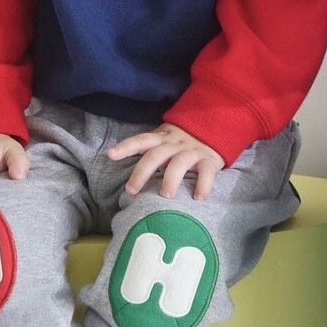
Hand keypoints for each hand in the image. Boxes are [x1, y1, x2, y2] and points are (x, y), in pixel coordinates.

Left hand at [108, 123, 225, 199]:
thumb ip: (151, 152)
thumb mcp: (165, 140)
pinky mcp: (210, 160)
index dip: (126, 146)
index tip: (111, 155)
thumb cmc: (182, 143)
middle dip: (142, 173)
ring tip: (166, 196)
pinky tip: (199, 197)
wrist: (215, 128)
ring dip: (171, 179)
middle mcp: (175, 144)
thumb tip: (127, 176)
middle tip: (132, 190)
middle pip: (155, 155)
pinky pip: (206, 171)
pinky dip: (203, 184)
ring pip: (179, 163)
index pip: (141, 140)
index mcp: (161, 138)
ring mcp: (192, 151)